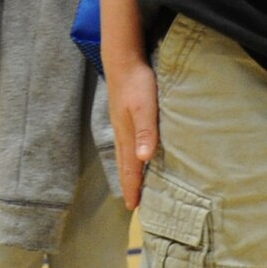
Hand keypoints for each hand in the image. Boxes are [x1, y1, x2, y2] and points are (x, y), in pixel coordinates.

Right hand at [108, 59, 159, 211]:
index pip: (129, 168)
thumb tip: (143, 159)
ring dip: (128, 171)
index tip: (133, 207)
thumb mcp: (145, 108)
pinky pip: (126, 143)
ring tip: (132, 184)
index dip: (131, 187)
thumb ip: (146, 132)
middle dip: (128, 184)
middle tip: (132, 203)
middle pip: (124, 164)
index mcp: (127, 135)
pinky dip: (129, 156)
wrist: (122, 60)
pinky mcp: (123, 115)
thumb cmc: (137, 83)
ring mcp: (121, 124)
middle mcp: (121, 133)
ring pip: (124, 154)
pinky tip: (134, 154)